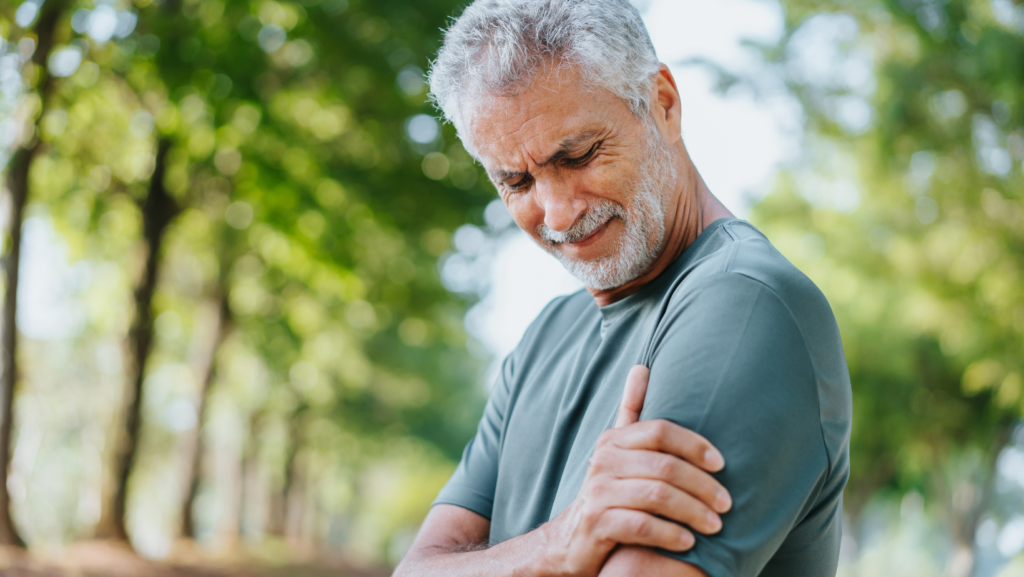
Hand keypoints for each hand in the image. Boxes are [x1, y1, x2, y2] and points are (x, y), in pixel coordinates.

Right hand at [536, 366, 730, 576]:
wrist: (572, 539)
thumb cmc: (609, 489)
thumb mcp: (618, 449)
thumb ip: (631, 411)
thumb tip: (641, 367)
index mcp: (614, 440)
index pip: (660, 431)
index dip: (694, 445)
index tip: (721, 464)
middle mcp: (604, 461)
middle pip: (665, 466)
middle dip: (702, 486)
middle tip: (726, 504)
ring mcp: (598, 493)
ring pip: (657, 496)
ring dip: (693, 512)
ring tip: (714, 526)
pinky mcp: (597, 524)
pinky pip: (642, 526)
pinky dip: (670, 534)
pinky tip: (688, 541)